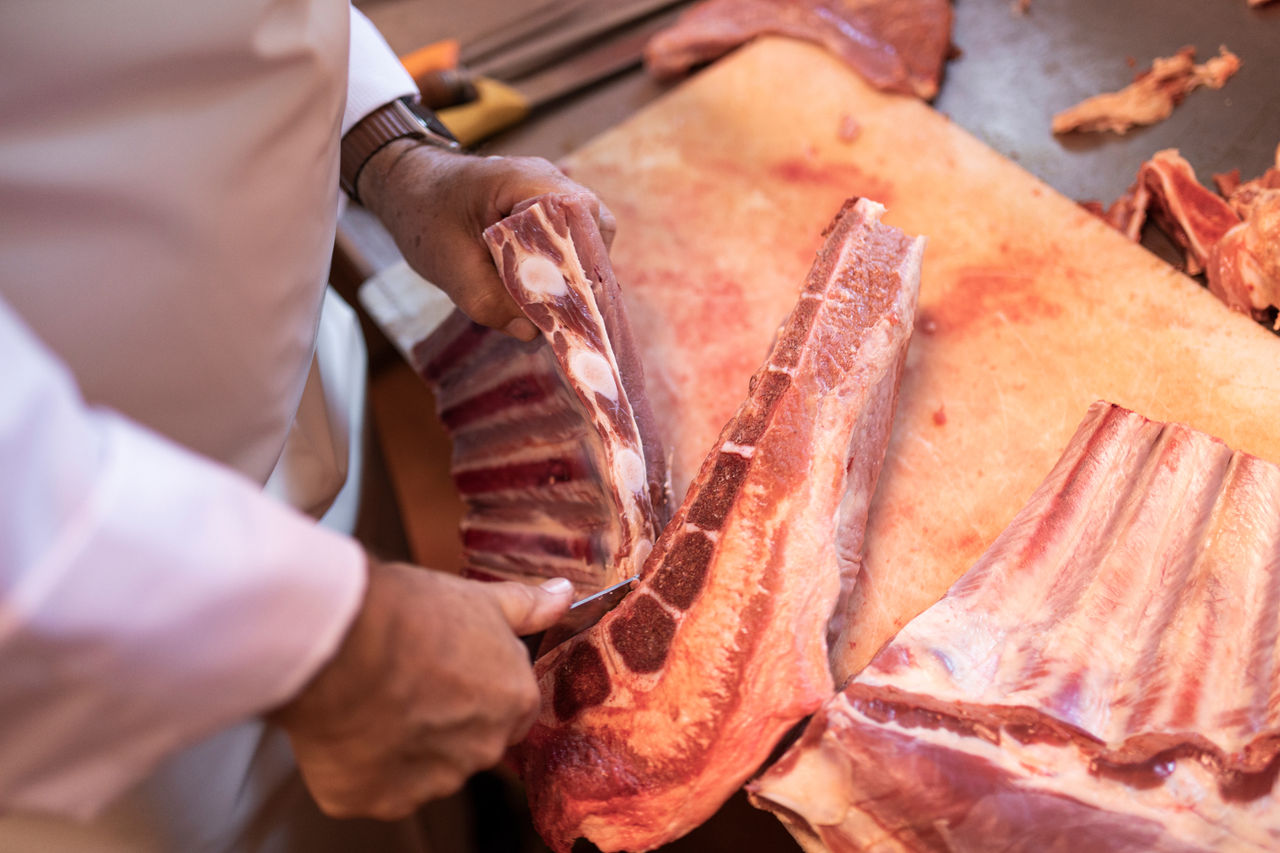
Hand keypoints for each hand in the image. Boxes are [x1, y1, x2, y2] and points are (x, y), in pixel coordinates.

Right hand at [267, 556, 573, 819]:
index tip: (446, 666)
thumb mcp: (479, 599)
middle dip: (442, 717)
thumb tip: (563, 594)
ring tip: (371, 697)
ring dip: (402, 742)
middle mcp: (481, 751)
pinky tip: (347, 724)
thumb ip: (526, 607)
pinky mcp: (378, 800)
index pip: (510, 707)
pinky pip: (374, 787)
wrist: (342, 646)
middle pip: (468, 741)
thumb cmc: (411, 617)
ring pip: (421, 769)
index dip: (476, 684)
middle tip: (405, 679)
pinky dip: (361, 764)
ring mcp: (430, 782)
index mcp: (514, 703)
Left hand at [358, 141, 616, 340]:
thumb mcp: (449, 267)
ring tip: (564, 310)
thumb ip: (488, 302)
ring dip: (577, 272)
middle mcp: (546, 180)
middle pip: (593, 227)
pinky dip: (566, 268)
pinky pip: (571, 239)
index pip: (577, 216)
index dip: (582, 261)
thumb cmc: (423, 217)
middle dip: (586, 273)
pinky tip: (553, 297)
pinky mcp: (546, 210)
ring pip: (586, 235)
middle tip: (574, 315)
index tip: (577, 303)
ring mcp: (550, 192)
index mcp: (522, 181)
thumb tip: (533, 334)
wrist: (407, 187)